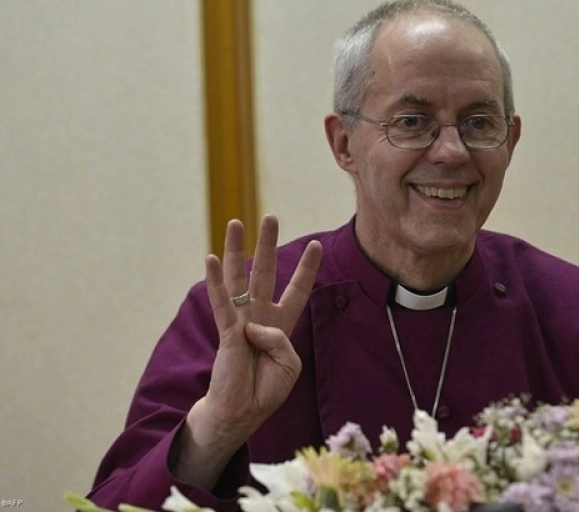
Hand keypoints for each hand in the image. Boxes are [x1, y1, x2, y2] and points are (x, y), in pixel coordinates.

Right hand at [173, 214, 321, 487]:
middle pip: (267, 272)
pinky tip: (212, 257)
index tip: (317, 243)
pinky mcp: (227, 332)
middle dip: (268, 244)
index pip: (297, 289)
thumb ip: (282, 341)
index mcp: (282, 325)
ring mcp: (242, 320)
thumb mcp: (289, 366)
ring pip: (240, 278)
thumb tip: (256, 325)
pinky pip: (222, 302)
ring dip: (237, 250)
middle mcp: (261, 316)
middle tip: (271, 216)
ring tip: (235, 222)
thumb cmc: (265, 390)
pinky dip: (217, 281)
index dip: (306, 268)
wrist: (240, 412)